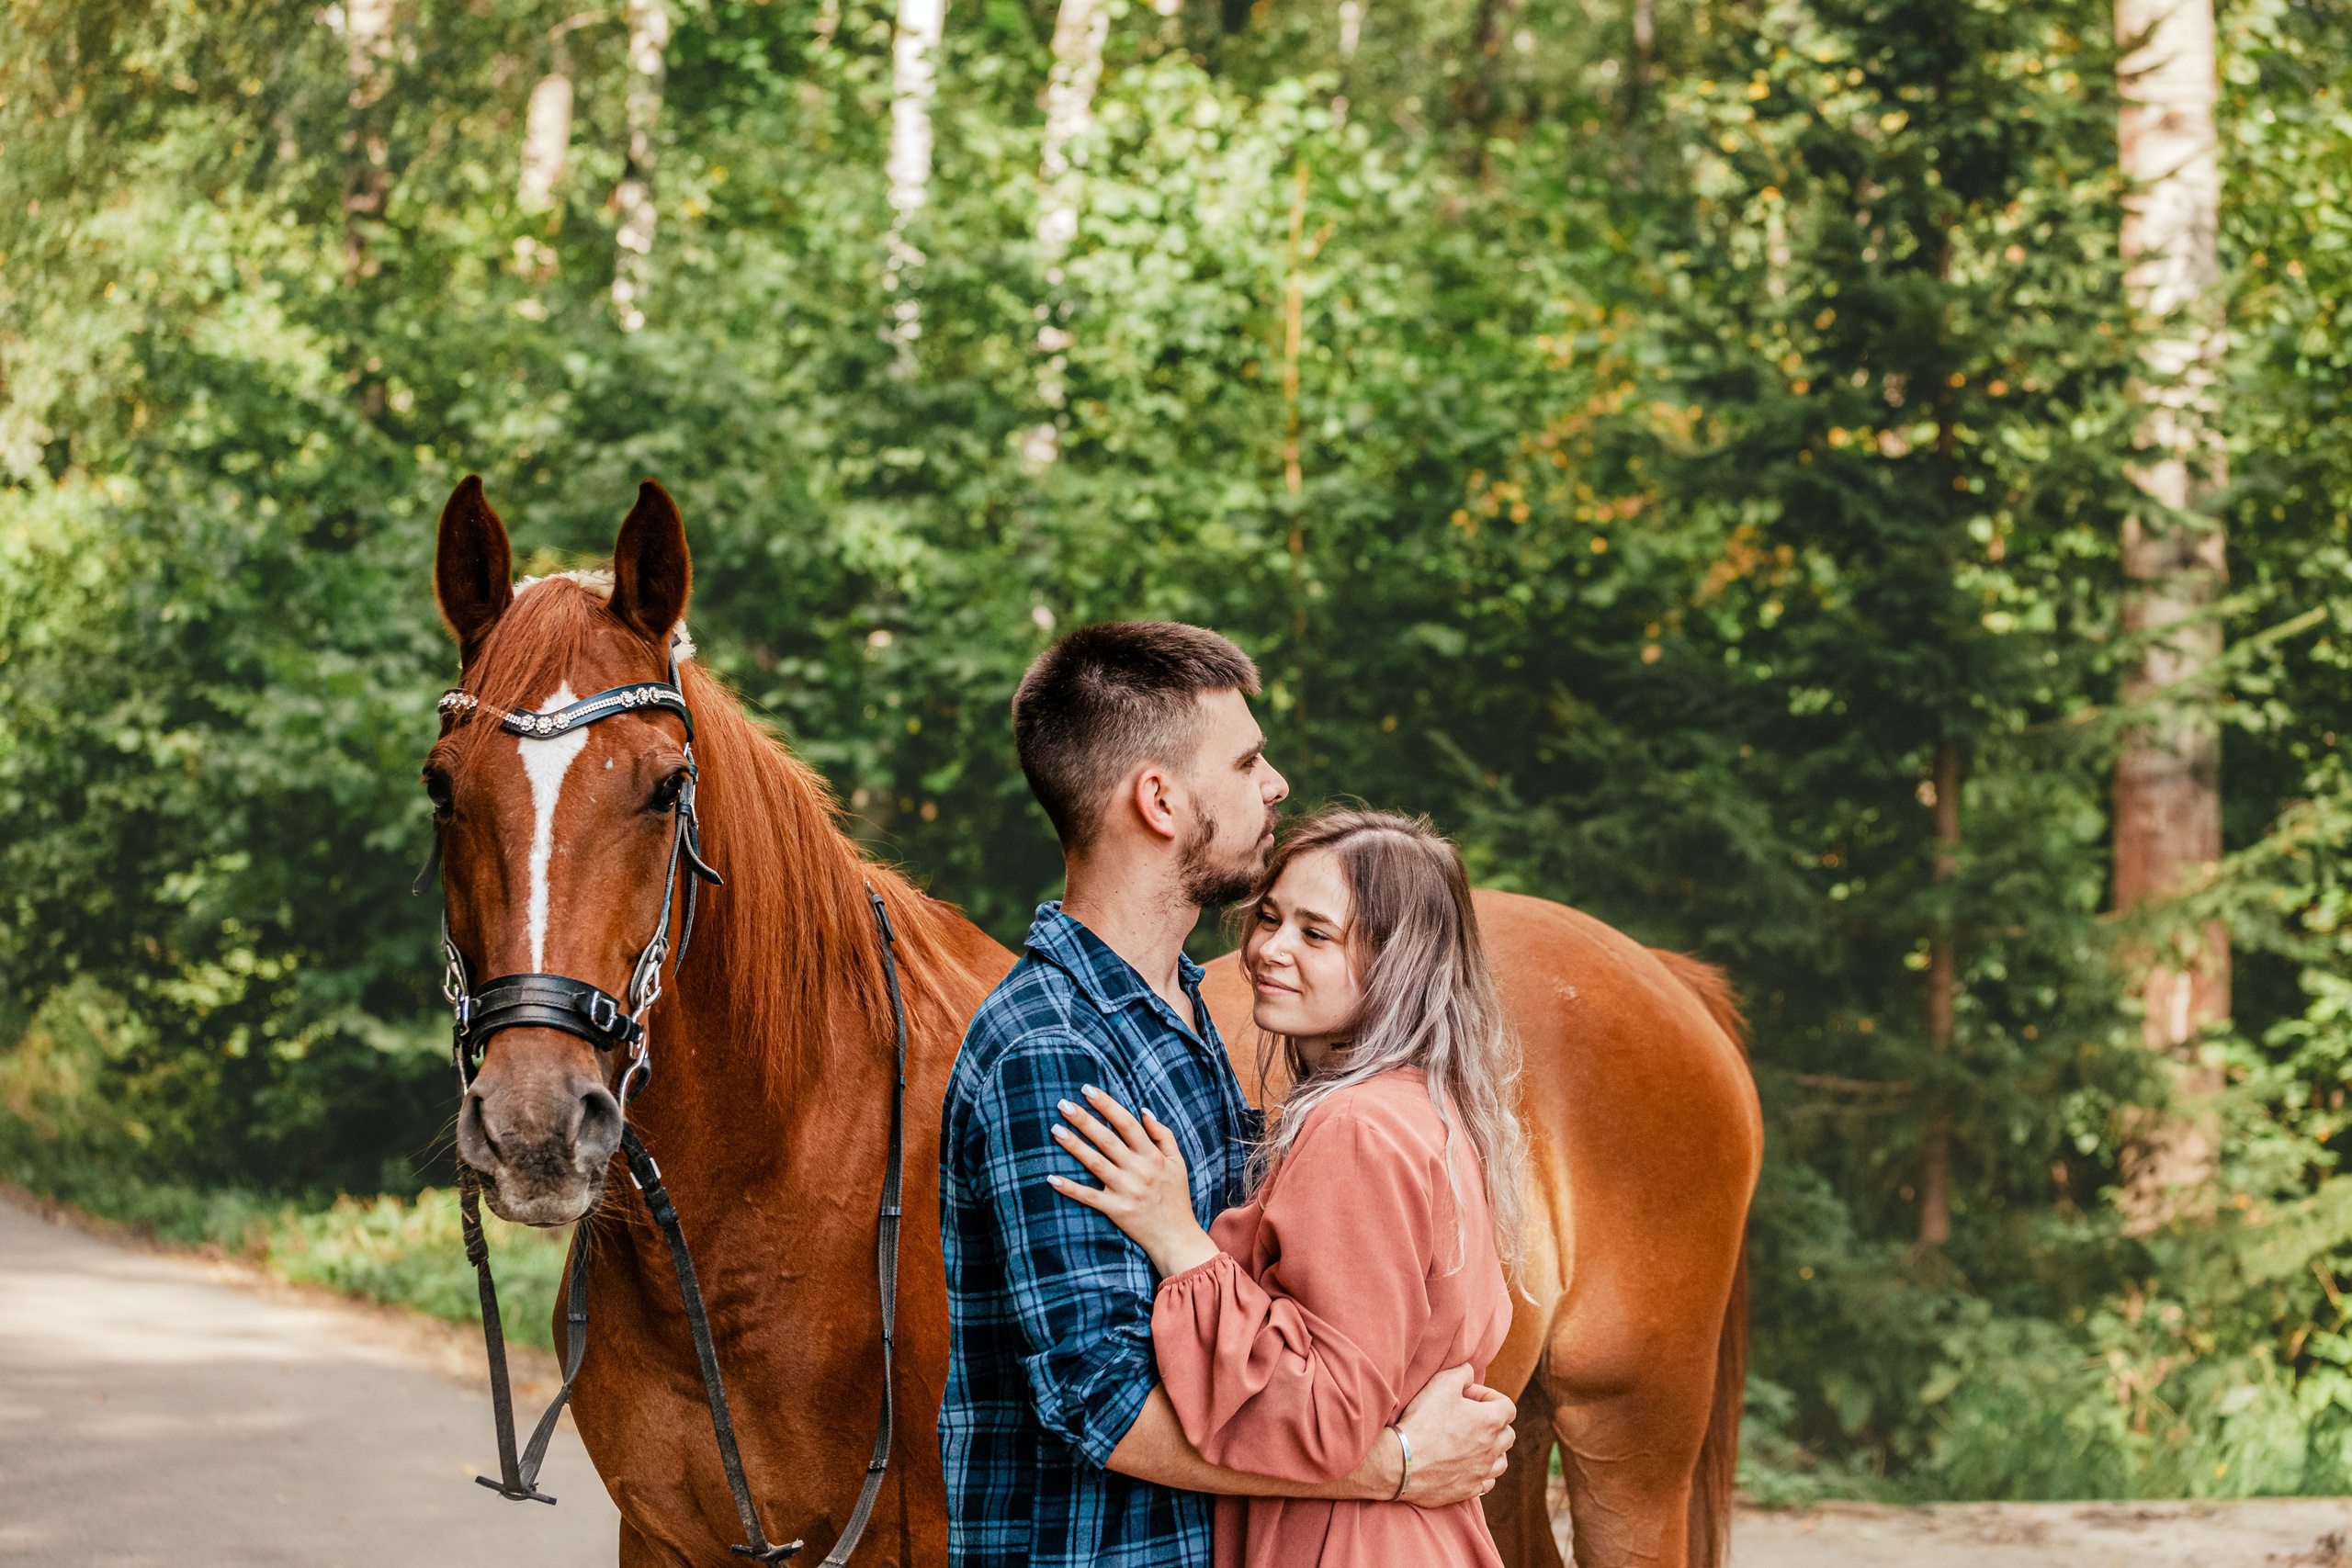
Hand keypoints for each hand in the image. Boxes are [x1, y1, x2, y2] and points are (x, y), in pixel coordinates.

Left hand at [1046, 1086, 1221, 1278]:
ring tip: (1055, 1129)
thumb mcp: (1177, 1162)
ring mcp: (1125, 1191)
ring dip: (1074, 1146)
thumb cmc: (1176, 1196)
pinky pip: (1089, 1197)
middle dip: (1085, 1120)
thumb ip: (1163, 1135)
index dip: (1107, 1105)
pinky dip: (1070, 1188)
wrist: (1176, 1237)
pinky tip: (1051, 1178)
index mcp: (1153, 1156)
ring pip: (1095, 1163)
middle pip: (1107, 1140)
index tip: (1088, 1090)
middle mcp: (1138, 1171)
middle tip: (1063, 1103)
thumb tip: (1143, 1111)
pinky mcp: (1115, 1210)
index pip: (1127, 1124)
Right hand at [1393, 1365, 1514, 1507]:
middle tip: (1469, 1419)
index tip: (1468, 1396)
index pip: (1507, 1406)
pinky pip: (1487, 1483)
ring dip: (1492, 1450)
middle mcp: (1492, 1449)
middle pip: (1508, 1434)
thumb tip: (1470, 1373)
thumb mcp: (1441, 1383)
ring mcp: (1481, 1472)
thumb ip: (1462, 1372)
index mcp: (1490, 1422)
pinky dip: (1482, 1473)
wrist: (1402, 1462)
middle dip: (1494, 1424)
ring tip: (1472, 1444)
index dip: (1489, 1396)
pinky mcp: (1468, 1489)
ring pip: (1501, 1461)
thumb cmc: (1422, 1421)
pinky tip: (1467, 1466)